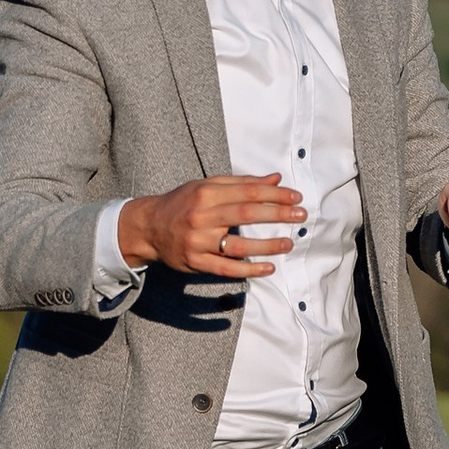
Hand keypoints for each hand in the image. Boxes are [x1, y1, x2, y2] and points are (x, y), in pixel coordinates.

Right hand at [116, 174, 308, 279]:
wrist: (148, 227)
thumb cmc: (183, 203)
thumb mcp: (207, 186)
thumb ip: (242, 183)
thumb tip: (275, 179)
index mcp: (206, 193)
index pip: (247, 192)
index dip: (274, 194)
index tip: (296, 197)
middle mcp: (202, 216)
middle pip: (245, 214)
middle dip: (277, 214)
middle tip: (301, 215)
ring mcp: (198, 241)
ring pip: (238, 245)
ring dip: (267, 246)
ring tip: (288, 243)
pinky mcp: (195, 262)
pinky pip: (226, 269)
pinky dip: (249, 270)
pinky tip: (268, 268)